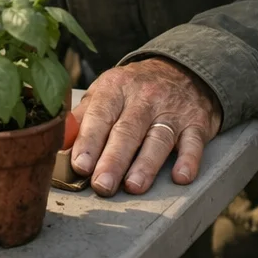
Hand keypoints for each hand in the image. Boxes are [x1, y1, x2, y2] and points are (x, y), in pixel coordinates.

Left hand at [70, 58, 222, 196]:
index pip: (100, 115)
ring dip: (145, 165)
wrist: (180, 70)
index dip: (89, 141)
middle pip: (127, 131)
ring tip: (132, 186)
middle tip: (101, 185)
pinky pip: (194, 142)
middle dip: (113, 160)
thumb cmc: (132, 89)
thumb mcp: (105, 92)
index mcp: (115, 88)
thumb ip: (83, 117)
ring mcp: (172, 110)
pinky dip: (189, 160)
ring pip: (158, 139)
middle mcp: (144, 98)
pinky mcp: (197, 123)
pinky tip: (180, 177)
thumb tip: (60, 143)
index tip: (80, 165)